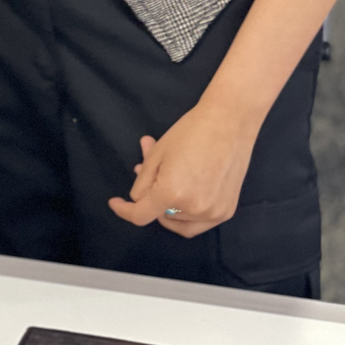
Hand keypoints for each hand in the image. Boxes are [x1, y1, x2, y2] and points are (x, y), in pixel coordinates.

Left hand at [107, 104, 259, 238]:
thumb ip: (143, 182)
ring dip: (169, 204)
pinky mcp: (227, 211)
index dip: (124, 210)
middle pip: (160, 215)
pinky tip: (186, 188)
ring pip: (179, 220)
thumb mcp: (157, 155)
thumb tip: (139, 198)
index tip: (116, 203)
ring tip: (170, 176)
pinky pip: (199, 222)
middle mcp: (193, 209)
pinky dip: (187, 211)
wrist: (229, 122)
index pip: (140, 215)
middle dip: (151, 197)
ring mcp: (213, 213)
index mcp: (171, 193)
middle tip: (149, 173)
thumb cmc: (191, 132)